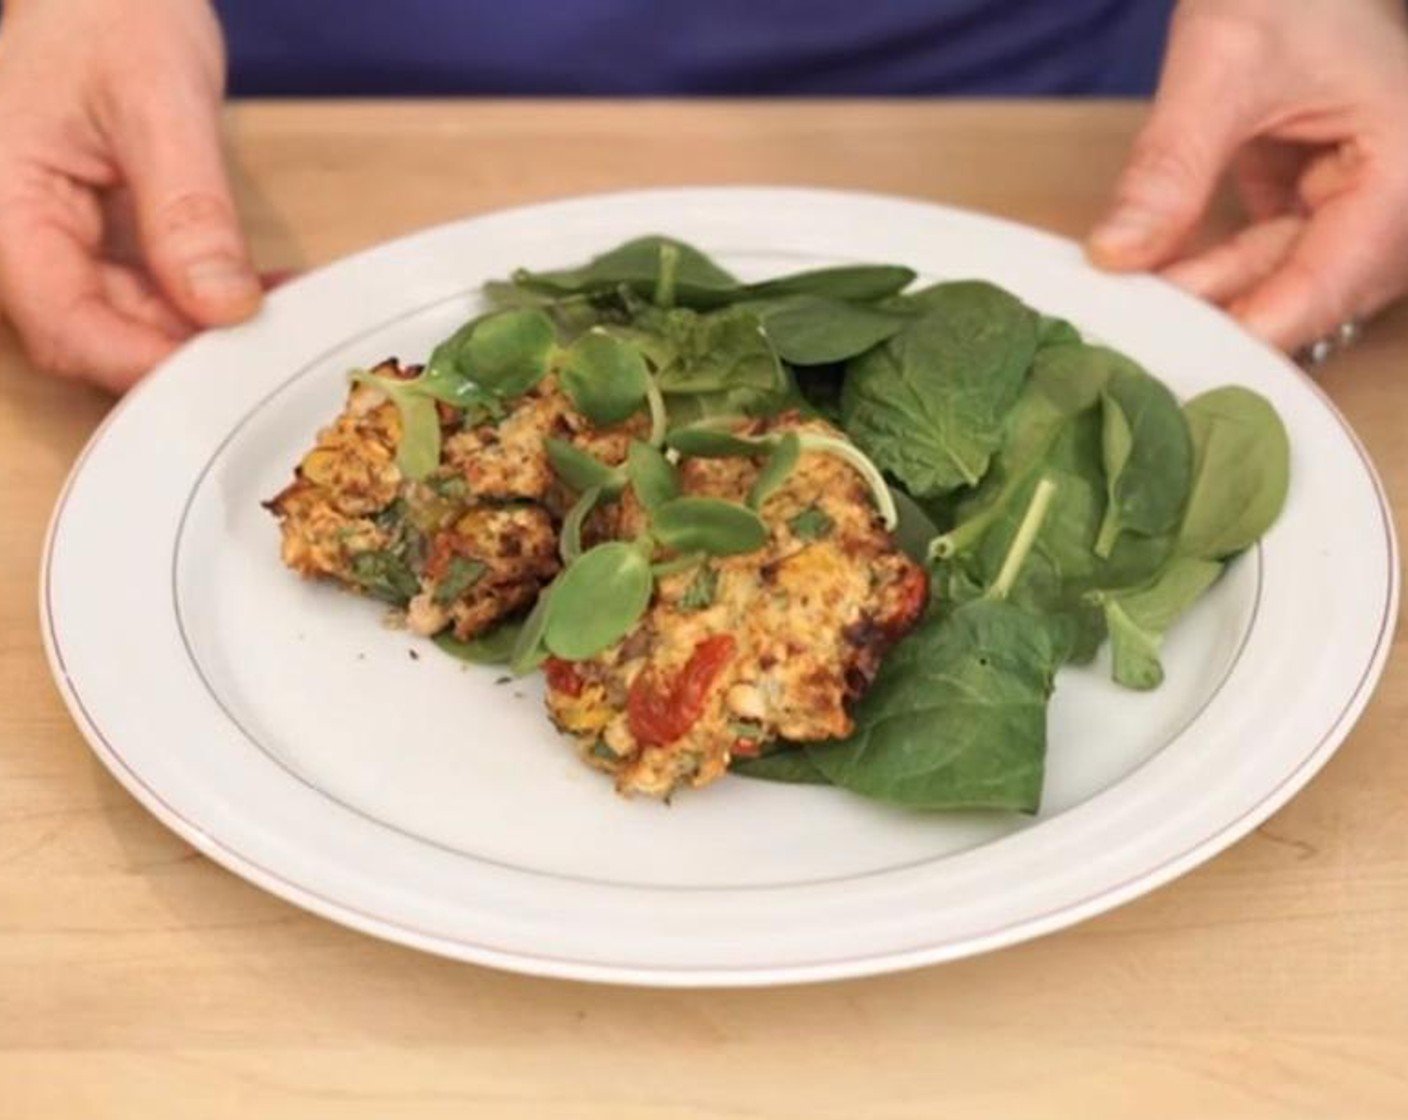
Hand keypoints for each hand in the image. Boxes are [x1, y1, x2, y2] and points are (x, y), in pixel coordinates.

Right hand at [0, 0, 259, 390]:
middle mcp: (21, 237)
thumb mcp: (158, 104)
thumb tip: (222, 307)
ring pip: (132, 325)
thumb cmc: (109, 14)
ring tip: (284, 309)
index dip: (143, 364)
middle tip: (272, 348)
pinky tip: (266, 290)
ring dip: (207, 330)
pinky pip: (153, 295)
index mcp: (3, 207)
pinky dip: (210, 301)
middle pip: (97, 338)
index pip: (64, 324)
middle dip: (186, 352)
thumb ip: (188, 211)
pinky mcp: (99, 242)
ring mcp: (59, 244)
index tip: (224, 373)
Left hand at [1087, 0, 1407, 353]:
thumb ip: (1170, 164)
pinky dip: (1212, 270)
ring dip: (1209, 294)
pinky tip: (1154, 283)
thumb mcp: (1221, 63)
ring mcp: (1365, 203)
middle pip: (1311, 291)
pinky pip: (1268, 258)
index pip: (1332, 280)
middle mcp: (1401, 197)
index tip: (1180, 356)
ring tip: (1131, 303)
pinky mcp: (1324, 203)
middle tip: (1135, 331)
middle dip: (1223, 312)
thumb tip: (1115, 256)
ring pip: (1283, 281)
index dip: (1255, 327)